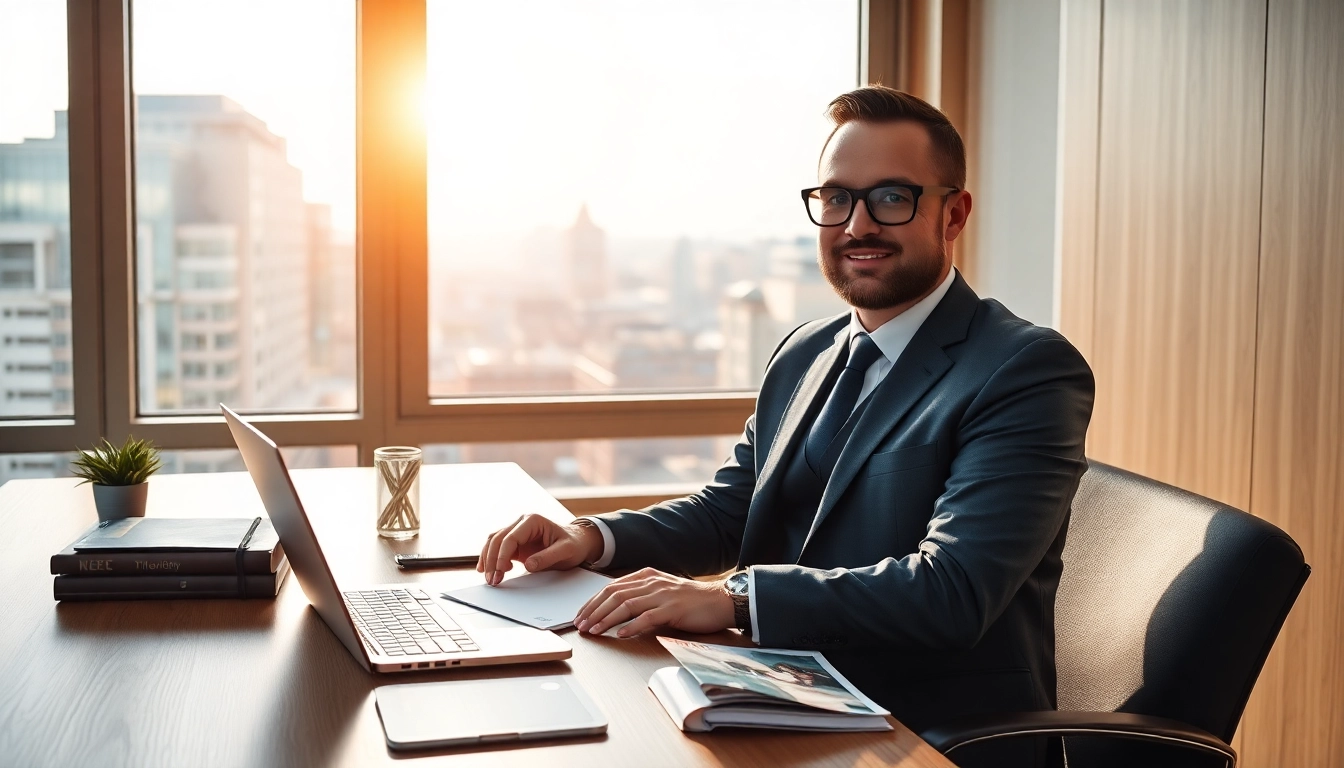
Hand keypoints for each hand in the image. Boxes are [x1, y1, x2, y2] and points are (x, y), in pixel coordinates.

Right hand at [476, 515, 603, 585]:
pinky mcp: (515, 544)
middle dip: (492, 560)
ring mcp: (516, 533)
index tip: (501, 570)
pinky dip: (490, 559)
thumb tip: (528, 565)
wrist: (578, 543)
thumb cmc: (574, 544)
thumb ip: (548, 557)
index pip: (511, 537)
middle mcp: (521, 523)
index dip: (503, 554)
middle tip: (493, 580)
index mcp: (533, 521)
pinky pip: (497, 549)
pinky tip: (487, 571)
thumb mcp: (566, 551)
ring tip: (490, 579)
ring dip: (488, 560)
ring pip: (493, 543)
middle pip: (497, 539)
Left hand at [574, 568, 734, 637]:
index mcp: (647, 576)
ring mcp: (663, 595)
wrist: (721, 600)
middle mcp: (652, 583)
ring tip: (594, 631)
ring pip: (626, 605)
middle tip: (580, 626)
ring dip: (606, 619)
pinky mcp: (673, 609)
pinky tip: (621, 634)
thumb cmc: (692, 600)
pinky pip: (648, 617)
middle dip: (594, 611)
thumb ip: (641, 597)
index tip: (581, 615)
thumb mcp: (662, 592)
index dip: (593, 602)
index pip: (611, 587)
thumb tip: (616, 612)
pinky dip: (632, 626)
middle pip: (614, 595)